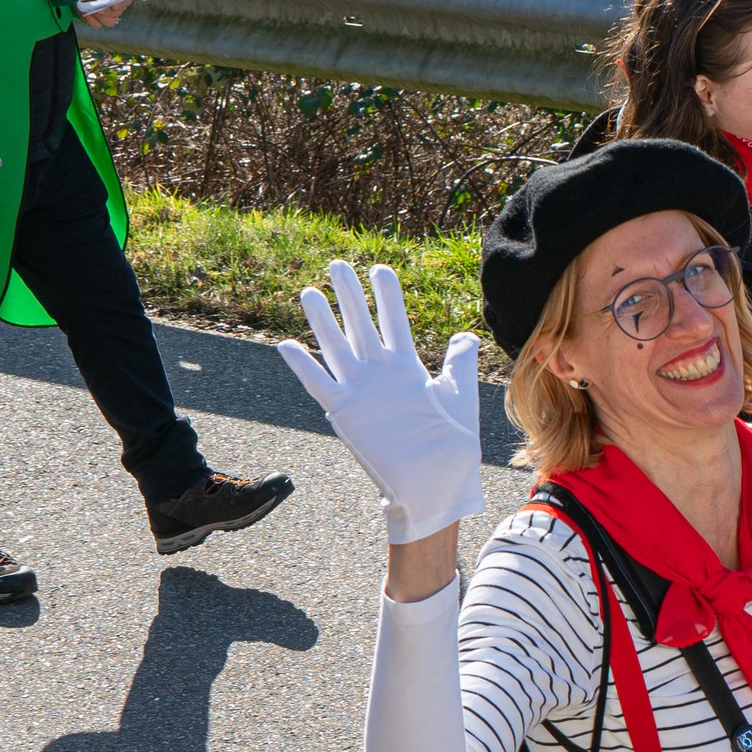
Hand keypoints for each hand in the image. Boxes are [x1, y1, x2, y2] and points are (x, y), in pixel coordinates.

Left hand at [79, 0, 133, 27]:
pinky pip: (97, 24)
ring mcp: (108, 14)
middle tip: (99, 6)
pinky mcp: (98, 19)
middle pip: (117, 13)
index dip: (121, 4)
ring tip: (91, 9)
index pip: (127, 1)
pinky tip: (85, 12)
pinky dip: (91, 20)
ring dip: (100, 17)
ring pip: (110, 22)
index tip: (113, 5)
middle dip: (108, 11)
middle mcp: (116, 6)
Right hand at [275, 260, 486, 544]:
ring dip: (323, 320)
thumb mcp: (460, 395)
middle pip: (361, 325)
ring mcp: (362, 392)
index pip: (394, 322)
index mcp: (408, 370)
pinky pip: (319, 384)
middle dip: (350, 295)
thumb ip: (458, 362)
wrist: (437, 486)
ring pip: (336, 347)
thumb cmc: (453, 447)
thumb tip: (463, 334)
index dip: (386, 296)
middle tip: (338, 265)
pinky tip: (287, 344)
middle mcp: (381, 376)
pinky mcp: (346, 413)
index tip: (379, 269)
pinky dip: (303, 366)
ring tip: (311, 291)